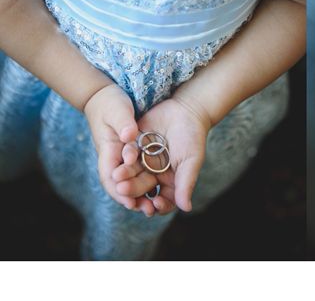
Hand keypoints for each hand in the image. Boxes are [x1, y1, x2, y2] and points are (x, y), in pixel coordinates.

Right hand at [82, 84, 145, 212]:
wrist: (106, 95)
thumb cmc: (110, 102)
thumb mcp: (117, 110)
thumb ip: (123, 123)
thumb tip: (129, 136)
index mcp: (108, 150)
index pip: (110, 177)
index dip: (120, 192)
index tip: (131, 203)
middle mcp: (114, 157)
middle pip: (121, 184)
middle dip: (133, 198)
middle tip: (148, 210)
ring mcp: (123, 156)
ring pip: (131, 180)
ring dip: (141, 194)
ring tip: (155, 207)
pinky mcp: (133, 153)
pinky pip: (139, 171)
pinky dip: (147, 182)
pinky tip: (160, 190)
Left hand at [111, 96, 211, 213]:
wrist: (185, 109)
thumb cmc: (193, 137)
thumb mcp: (191, 161)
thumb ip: (186, 183)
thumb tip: (186, 208)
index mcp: (170, 181)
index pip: (163, 200)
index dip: (158, 206)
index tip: (155, 204)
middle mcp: (155, 174)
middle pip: (142, 188)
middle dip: (133, 190)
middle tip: (124, 188)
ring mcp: (143, 161)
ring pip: (131, 173)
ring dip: (124, 176)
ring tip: (118, 174)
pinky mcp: (134, 146)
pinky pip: (126, 155)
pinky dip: (125, 156)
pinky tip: (126, 155)